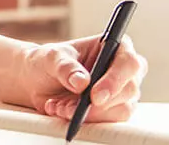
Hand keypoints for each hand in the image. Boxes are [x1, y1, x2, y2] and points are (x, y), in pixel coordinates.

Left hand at [18, 35, 147, 122]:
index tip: (95, 96)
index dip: (115, 80)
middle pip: (129, 90)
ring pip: (121, 110)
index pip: (129, 62)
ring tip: (61, 107)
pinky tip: (64, 111)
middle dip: (99, 104)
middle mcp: (124, 69)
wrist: (39, 82)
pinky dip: (85, 120)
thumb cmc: (49, 62)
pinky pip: (108, 121)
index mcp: (115, 46)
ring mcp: (122, 92)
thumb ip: (66, 67)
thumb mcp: (51, 58)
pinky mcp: (115, 110)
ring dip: (89, 114)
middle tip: (70, 108)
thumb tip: (82, 82)